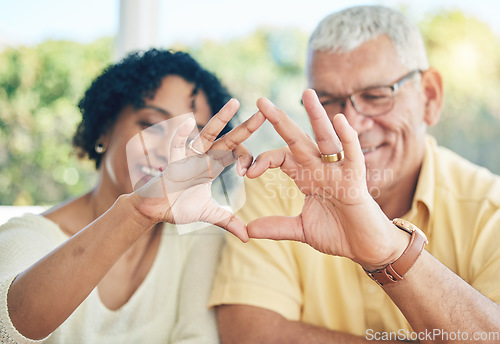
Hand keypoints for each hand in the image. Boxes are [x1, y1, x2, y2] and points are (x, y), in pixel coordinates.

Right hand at [132, 99, 264, 241]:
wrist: (154, 210)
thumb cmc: (179, 206)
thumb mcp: (209, 214)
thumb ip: (228, 221)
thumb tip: (247, 237)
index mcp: (213, 166)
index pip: (235, 154)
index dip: (246, 159)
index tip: (248, 173)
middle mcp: (203, 157)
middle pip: (229, 139)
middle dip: (246, 127)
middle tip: (264, 112)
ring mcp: (188, 157)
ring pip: (207, 134)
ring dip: (221, 118)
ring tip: (236, 103)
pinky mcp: (172, 163)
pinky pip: (176, 145)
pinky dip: (181, 134)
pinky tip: (189, 121)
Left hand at [245, 90, 408, 269]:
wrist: (365, 247)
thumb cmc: (338, 234)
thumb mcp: (301, 229)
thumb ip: (277, 226)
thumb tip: (248, 229)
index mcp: (306, 177)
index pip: (281, 158)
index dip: (263, 160)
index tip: (248, 173)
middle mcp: (320, 169)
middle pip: (298, 140)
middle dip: (280, 121)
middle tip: (262, 101)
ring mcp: (339, 172)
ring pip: (326, 140)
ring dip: (317, 117)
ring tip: (307, 93)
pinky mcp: (356, 180)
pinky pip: (352, 155)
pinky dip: (347, 138)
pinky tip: (339, 120)